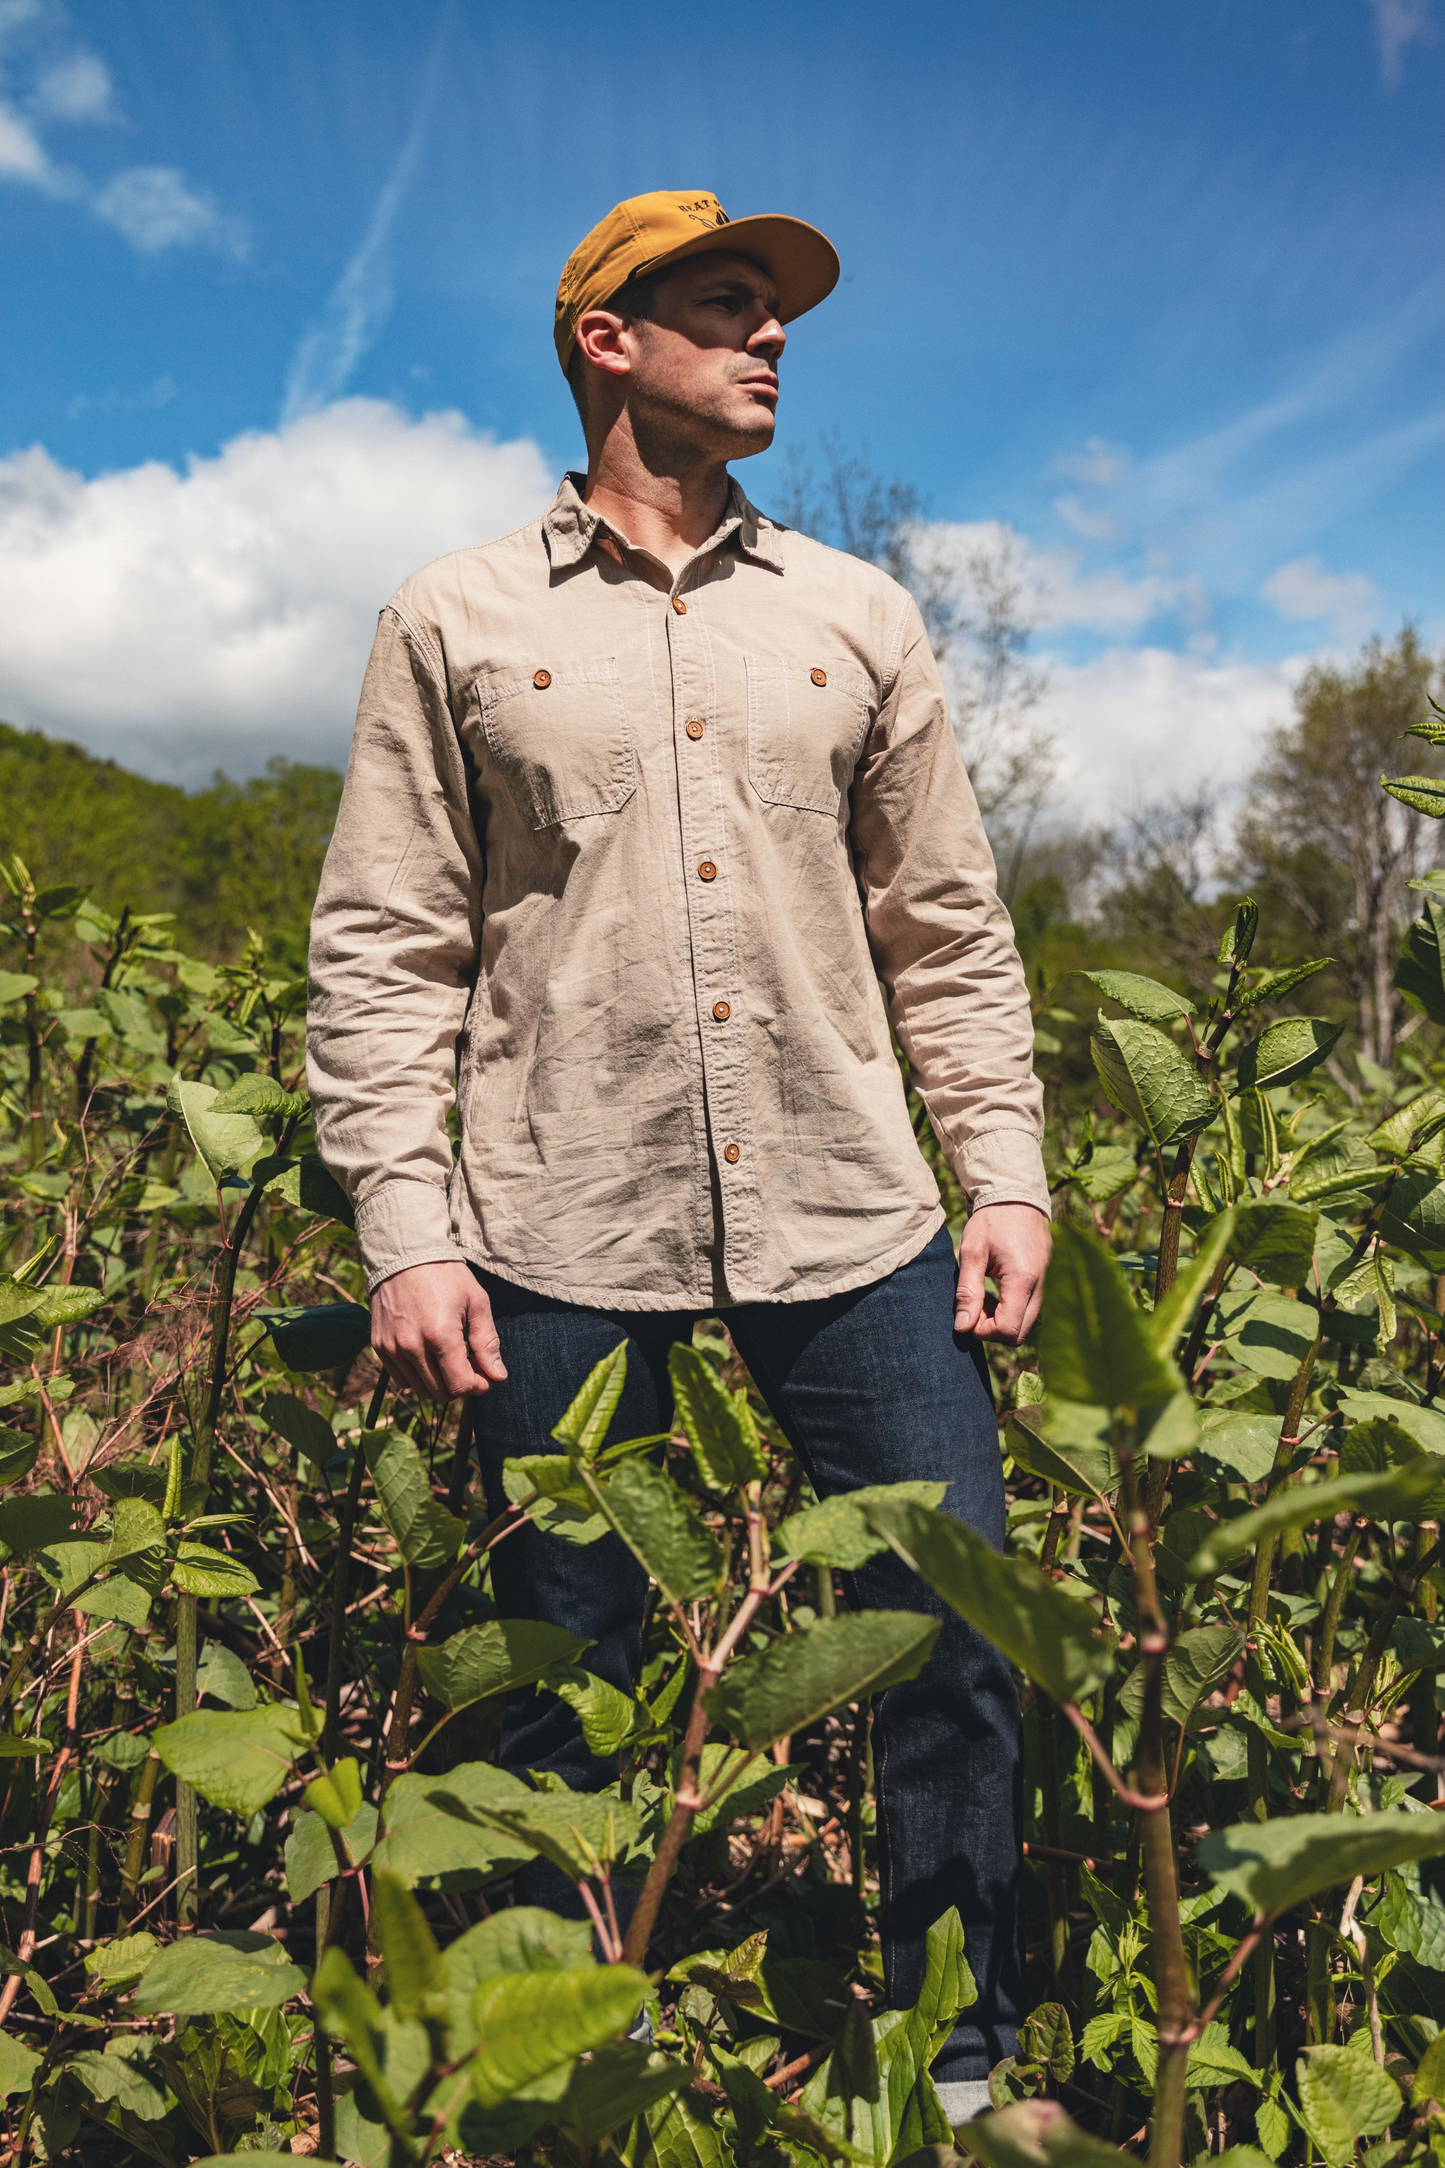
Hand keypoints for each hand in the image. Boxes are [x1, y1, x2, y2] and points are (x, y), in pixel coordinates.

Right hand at [370, 1261, 507, 1401]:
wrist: (405, 1254)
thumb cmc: (446, 1275)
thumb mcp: (476, 1302)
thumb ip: (487, 1342)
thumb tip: (498, 1376)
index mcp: (440, 1336)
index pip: (460, 1385)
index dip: (478, 1386)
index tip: (486, 1377)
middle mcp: (412, 1346)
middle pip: (440, 1393)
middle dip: (461, 1386)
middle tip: (470, 1367)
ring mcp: (392, 1348)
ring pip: (419, 1389)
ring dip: (439, 1384)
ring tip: (450, 1362)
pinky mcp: (379, 1346)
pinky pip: (400, 1379)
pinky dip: (418, 1377)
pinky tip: (429, 1358)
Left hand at [954, 1204, 1051, 1344]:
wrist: (1016, 1197)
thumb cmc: (992, 1221)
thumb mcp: (972, 1252)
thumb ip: (967, 1292)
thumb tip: (963, 1327)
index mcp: (1023, 1279)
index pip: (1007, 1329)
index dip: (982, 1330)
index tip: (967, 1313)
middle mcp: (1042, 1287)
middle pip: (1018, 1334)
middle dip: (991, 1329)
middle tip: (974, 1305)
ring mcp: (1047, 1287)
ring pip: (1025, 1326)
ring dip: (1001, 1321)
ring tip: (984, 1297)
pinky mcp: (1045, 1285)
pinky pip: (1029, 1312)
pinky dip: (1011, 1311)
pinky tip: (996, 1293)